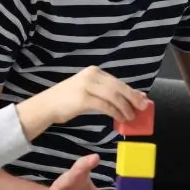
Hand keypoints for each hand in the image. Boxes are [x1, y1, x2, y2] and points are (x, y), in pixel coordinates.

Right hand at [18, 66, 148, 138]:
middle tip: (143, 107)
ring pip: (114, 96)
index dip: (132, 91)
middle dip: (133, 98)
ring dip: (125, 108)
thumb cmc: (68, 99)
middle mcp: (91, 76)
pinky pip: (105, 106)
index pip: (117, 81)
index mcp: (94, 72)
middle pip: (118, 87)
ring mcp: (87, 86)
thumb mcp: (89, 91)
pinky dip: (115, 112)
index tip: (142, 99)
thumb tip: (129, 97)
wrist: (47, 105)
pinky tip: (120, 118)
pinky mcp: (83, 98)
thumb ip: (106, 92)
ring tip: (131, 117)